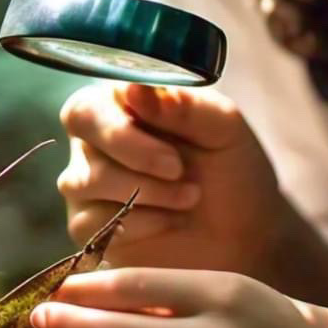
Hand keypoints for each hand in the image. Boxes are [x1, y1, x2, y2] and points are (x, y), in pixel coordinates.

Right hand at [56, 80, 299, 281]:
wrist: (245, 236)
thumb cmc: (233, 171)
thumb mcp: (225, 128)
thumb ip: (184, 105)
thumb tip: (133, 90)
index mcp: (122, 106)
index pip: (88, 106)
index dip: (119, 125)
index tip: (169, 140)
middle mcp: (95, 141)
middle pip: (82, 138)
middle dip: (137, 155)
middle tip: (180, 170)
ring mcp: (87, 185)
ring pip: (87, 181)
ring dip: (147, 191)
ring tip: (190, 196)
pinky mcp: (89, 228)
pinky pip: (94, 223)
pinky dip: (141, 223)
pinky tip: (171, 221)